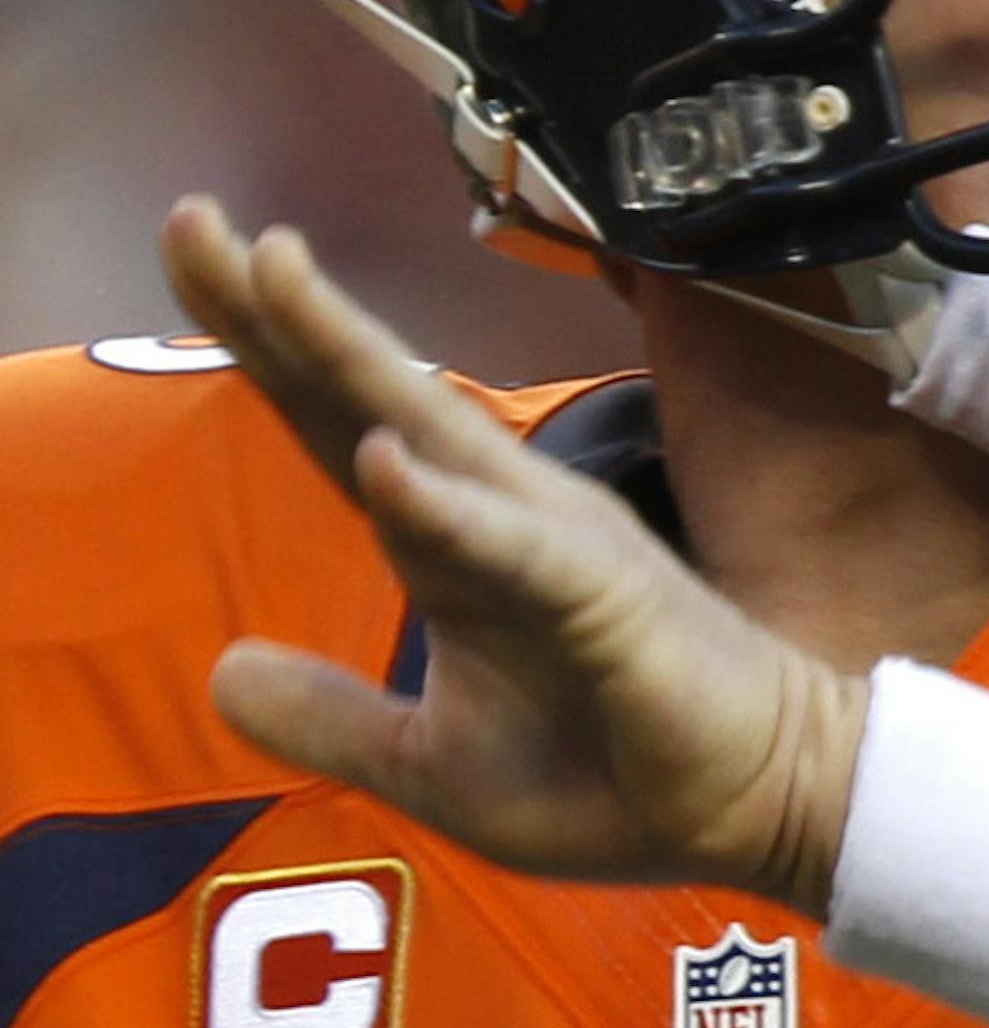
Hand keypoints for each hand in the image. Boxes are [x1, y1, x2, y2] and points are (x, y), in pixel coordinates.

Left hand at [161, 200, 866, 903]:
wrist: (759, 811)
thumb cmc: (613, 776)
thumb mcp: (436, 768)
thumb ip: (333, 720)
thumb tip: (220, 673)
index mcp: (451, 546)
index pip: (337, 427)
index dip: (261, 344)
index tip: (190, 249)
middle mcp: (496, 514)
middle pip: (367, 395)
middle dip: (276, 311)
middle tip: (189, 215)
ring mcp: (553, 544)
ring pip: (436, 433)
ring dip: (351, 354)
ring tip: (273, 271)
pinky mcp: (607, 599)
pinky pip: (515, 547)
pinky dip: (448, 507)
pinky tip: (382, 462)